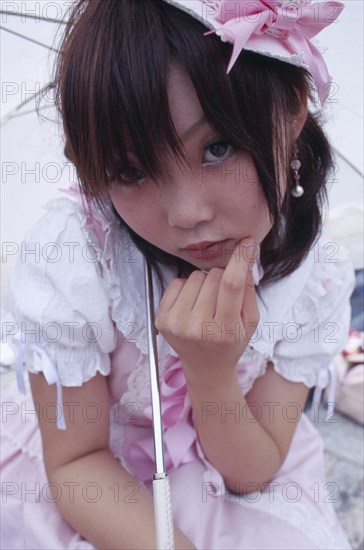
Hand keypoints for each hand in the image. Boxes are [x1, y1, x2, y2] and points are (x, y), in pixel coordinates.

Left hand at [155, 239, 259, 385]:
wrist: (206, 368)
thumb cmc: (231, 342)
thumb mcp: (250, 321)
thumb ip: (248, 289)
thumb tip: (247, 254)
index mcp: (224, 330)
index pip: (231, 285)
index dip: (239, 260)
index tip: (246, 244)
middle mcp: (197, 328)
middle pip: (213, 277)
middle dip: (222, 278)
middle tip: (223, 298)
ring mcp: (177, 324)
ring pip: (195, 276)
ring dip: (204, 284)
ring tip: (207, 304)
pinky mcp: (162, 319)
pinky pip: (177, 282)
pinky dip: (188, 288)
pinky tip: (193, 305)